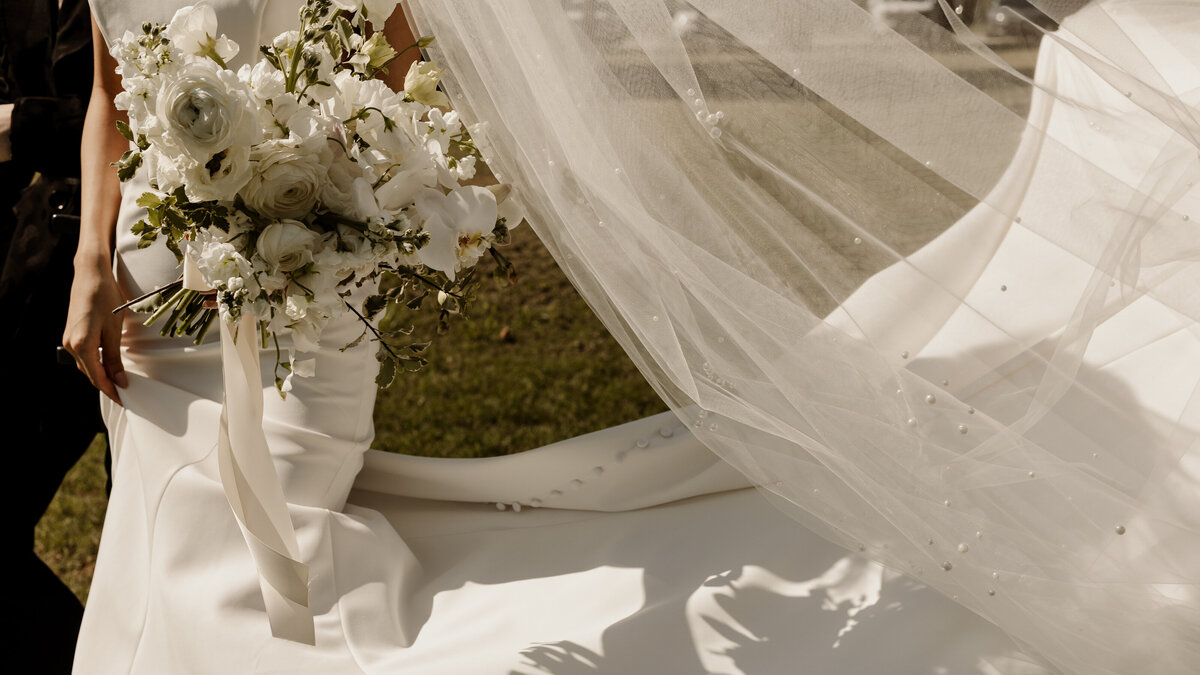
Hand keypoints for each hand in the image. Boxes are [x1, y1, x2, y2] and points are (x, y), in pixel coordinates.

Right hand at [63, 255, 128, 403]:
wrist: (90, 274)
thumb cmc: (105, 298)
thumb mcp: (114, 330)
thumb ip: (115, 358)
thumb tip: (119, 381)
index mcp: (82, 345)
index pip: (97, 377)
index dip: (110, 390)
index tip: (124, 399)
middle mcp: (71, 344)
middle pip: (90, 373)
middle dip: (106, 384)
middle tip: (125, 393)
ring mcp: (68, 338)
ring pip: (86, 364)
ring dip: (100, 374)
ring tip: (118, 381)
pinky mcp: (71, 332)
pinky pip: (84, 354)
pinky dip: (95, 362)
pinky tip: (107, 364)